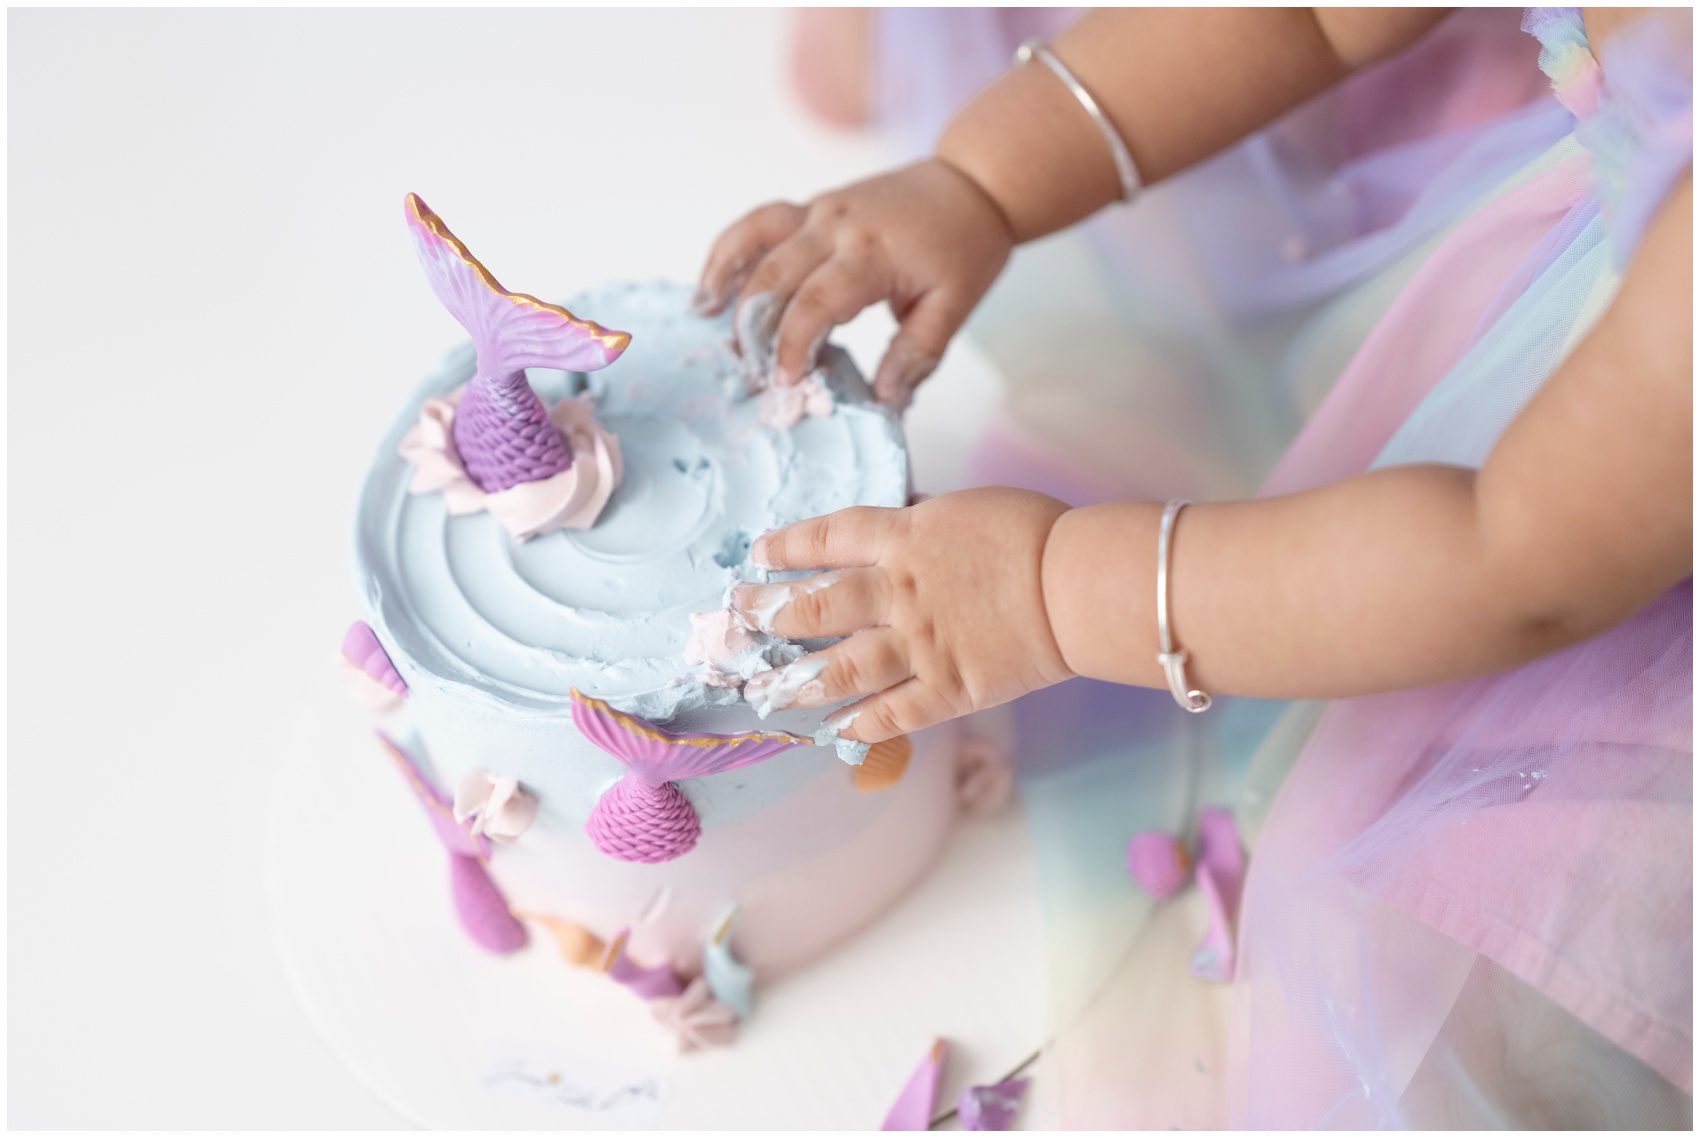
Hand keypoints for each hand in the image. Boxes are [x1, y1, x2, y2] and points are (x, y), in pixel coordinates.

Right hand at [694, 159, 1014, 408]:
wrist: (971, 185)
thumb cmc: (965, 248)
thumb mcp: (953, 308)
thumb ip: (915, 356)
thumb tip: (884, 402)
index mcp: (872, 253)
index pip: (816, 301)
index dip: (793, 345)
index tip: (785, 383)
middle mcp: (837, 226)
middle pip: (774, 275)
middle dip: (754, 326)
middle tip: (748, 371)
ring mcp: (820, 211)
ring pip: (756, 240)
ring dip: (727, 280)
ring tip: (705, 318)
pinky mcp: (813, 208)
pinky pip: (761, 224)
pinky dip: (731, 250)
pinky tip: (713, 284)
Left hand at [731, 488, 1074, 743]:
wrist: (1075, 584)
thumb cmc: (1034, 535)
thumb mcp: (965, 511)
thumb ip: (922, 528)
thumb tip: (900, 532)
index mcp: (905, 539)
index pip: (830, 539)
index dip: (789, 547)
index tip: (759, 555)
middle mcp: (898, 592)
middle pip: (818, 605)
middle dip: (771, 615)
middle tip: (738, 623)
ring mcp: (919, 644)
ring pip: (841, 667)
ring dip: (798, 682)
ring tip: (766, 692)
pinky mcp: (947, 688)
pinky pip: (891, 714)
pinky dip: (859, 725)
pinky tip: (834, 732)